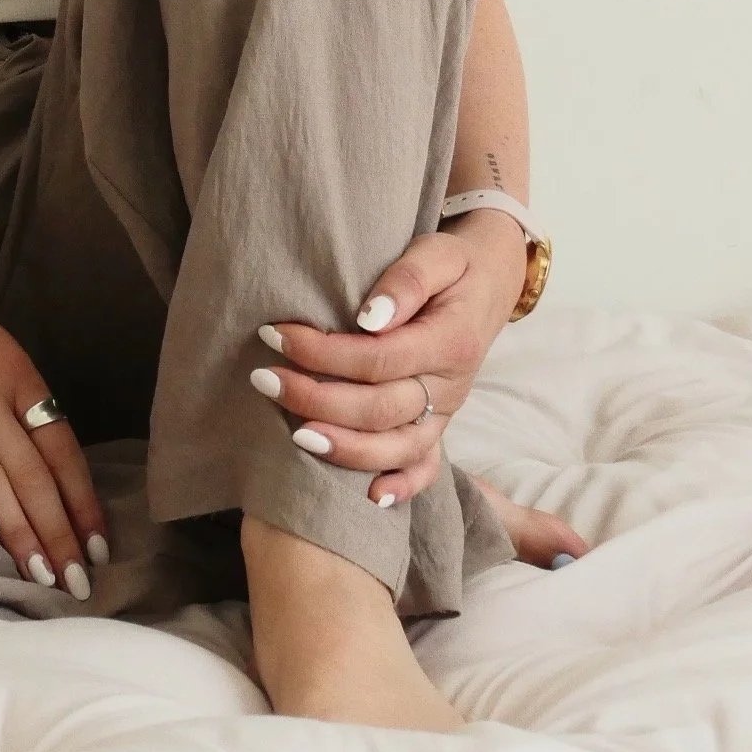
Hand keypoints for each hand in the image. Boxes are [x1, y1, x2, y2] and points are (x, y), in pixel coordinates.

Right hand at [0, 254, 109, 599]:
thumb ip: (19, 407)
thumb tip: (44, 473)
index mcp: (19, 374)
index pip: (61, 449)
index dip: (82, 500)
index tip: (98, 545)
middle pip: (31, 472)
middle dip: (56, 530)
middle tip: (76, 581)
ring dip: (19, 530)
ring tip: (41, 572)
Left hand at [247, 211, 527, 506]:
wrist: (489, 282)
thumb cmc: (453, 265)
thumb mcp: (437, 254)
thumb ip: (407, 281)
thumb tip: (369, 317)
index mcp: (451, 342)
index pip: (377, 359)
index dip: (322, 353)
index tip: (275, 334)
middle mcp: (451, 387)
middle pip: (379, 409)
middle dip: (315, 398)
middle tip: (263, 378)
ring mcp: (446, 413)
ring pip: (398, 447)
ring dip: (344, 447)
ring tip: (293, 434)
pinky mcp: (439, 425)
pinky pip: (426, 467)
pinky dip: (402, 486)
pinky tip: (369, 498)